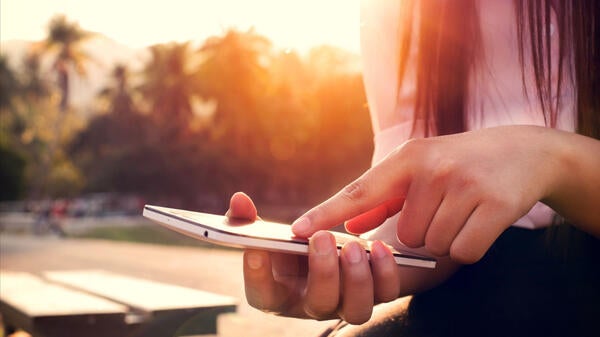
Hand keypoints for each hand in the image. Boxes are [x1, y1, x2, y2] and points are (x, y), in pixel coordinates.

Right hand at [227, 192, 399, 323]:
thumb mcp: (274, 235)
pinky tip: (380, 247)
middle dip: (322, 271)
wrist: (335, 253)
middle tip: (322, 237)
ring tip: (354, 246)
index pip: (264, 297)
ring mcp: (347, 304)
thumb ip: (251, 221)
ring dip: (356, 278)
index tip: (256, 249)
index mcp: (282, 293)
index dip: (256, 277)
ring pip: (356, 310)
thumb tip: (238, 200)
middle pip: (318, 304)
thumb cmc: (297, 248)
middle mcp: (315, 305)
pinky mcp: (377, 295)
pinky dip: (385, 272)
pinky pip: (385, 294)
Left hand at [291, 126, 567, 263]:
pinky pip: (463, 251)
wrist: (524, 151)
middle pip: (404, 235)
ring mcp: (464, 185)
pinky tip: (480, 220)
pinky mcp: (494, 205)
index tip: (297, 231)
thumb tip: (350, 227)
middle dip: (422, 231)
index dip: (327, 214)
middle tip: (446, 206)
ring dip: (446, 238)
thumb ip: (382, 198)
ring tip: (464, 209)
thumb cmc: (460, 162)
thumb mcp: (419, 168)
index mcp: (408, 157)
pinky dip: (469, 245)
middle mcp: (432, 168)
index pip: (359, 191)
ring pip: (433, 245)